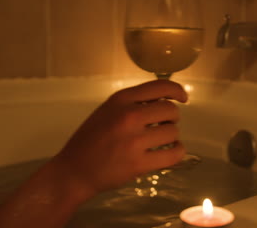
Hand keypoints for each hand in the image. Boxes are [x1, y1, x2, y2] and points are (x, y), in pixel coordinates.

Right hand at [54, 79, 187, 195]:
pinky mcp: (139, 164)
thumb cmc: (90, 140)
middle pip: (171, 110)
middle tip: (163, 126)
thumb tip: (165, 101)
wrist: (74, 170)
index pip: (159, 87)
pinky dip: (177, 153)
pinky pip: (174, 154)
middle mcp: (128, 116)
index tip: (183, 97)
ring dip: (172, 137)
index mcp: (120, 100)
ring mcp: (134, 141)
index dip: (177, 90)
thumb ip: (132, 104)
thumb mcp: (107, 111)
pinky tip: (171, 152)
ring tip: (161, 142)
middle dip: (171, 119)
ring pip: (173, 132)